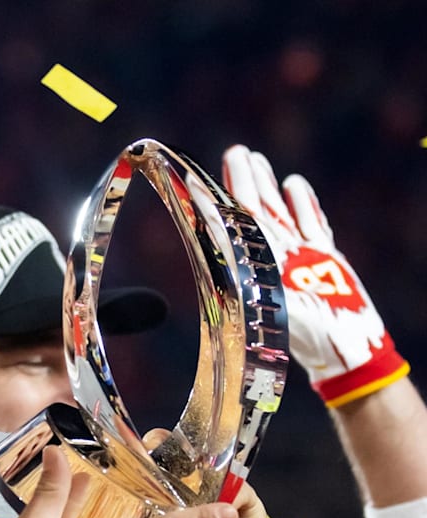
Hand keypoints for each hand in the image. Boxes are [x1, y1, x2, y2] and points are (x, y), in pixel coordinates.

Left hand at [221, 145, 407, 406]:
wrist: (341, 347)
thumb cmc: (297, 329)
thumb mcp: (259, 292)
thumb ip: (236, 260)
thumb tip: (206, 231)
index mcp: (249, 263)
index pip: (225, 225)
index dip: (210, 201)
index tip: (194, 179)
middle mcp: (269, 256)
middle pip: (252, 211)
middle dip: (242, 181)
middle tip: (234, 152)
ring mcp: (298, 255)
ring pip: (278, 212)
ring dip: (266, 185)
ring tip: (254, 158)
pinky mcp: (324, 258)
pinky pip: (311, 224)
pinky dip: (304, 203)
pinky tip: (293, 182)